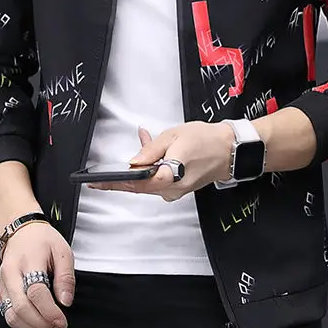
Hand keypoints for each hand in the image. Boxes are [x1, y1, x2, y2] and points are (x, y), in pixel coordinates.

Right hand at [0, 221, 74, 327]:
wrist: (21, 232)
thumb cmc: (42, 240)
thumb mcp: (62, 251)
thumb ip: (65, 277)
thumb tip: (65, 301)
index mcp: (28, 261)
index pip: (36, 292)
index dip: (50, 311)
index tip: (62, 320)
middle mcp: (11, 274)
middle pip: (21, 308)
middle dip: (41, 324)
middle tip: (57, 325)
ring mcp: (3, 284)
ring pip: (12, 316)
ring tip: (49, 326)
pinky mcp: (1, 292)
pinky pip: (8, 315)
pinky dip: (23, 325)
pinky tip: (37, 323)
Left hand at [90, 123, 232, 201]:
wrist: (230, 150)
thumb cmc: (206, 140)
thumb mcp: (173, 136)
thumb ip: (150, 149)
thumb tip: (133, 162)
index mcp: (170, 174)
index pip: (135, 183)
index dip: (114, 183)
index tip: (97, 183)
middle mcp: (172, 188)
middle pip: (139, 186)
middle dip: (123, 178)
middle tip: (103, 176)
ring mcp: (176, 191)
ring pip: (148, 184)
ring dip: (139, 171)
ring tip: (141, 151)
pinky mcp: (179, 189)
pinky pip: (158, 183)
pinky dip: (151, 171)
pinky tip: (150, 158)